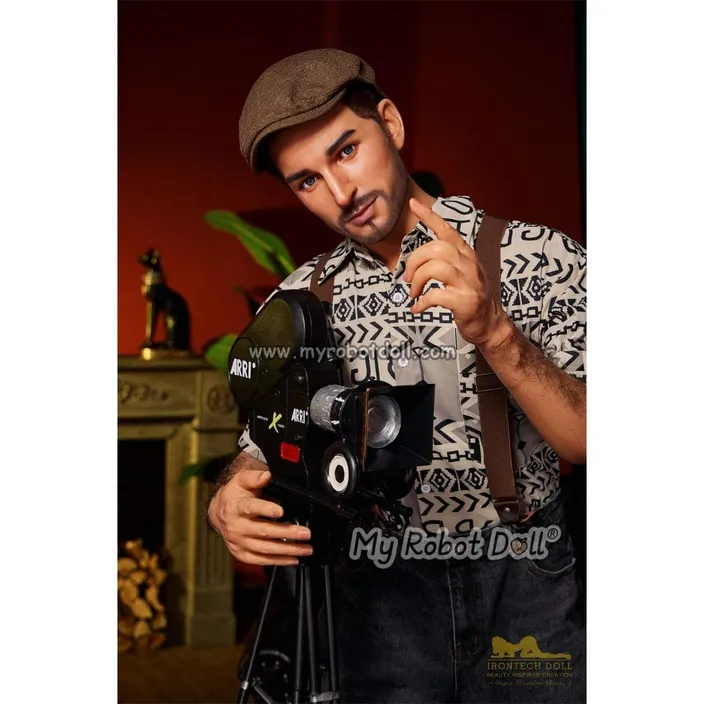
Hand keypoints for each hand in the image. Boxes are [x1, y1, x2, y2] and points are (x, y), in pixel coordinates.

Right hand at [208, 465, 312, 565]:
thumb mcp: (241, 480)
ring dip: (287, 550)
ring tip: (305, 549)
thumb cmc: (234, 495)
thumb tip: (267, 475)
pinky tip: (292, 559)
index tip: (280, 511)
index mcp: (235, 507)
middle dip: (286, 533)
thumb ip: (254, 477)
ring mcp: (238, 542)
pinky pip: (260, 560)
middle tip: (305, 533)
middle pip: (263, 531)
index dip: (265, 509)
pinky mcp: (241, 554)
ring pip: (264, 549)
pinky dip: (277, 561)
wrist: (219, 513)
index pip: (250, 508)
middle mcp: (236, 526)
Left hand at [403, 198, 509, 346]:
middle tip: (408, 278)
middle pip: (435, 249)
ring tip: (414, 293)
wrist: (490, 324)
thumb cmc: (471, 297)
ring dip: (417, 281)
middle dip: (414, 262)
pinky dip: (421, 303)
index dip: (430, 216)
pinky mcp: (465, 301)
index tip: (414, 204)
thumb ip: (447, 260)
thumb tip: (419, 255)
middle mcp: (469, 264)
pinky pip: (436, 295)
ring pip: (434, 268)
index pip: (447, 230)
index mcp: (467, 254)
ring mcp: (469, 282)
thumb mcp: (463, 272)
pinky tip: (417, 308)